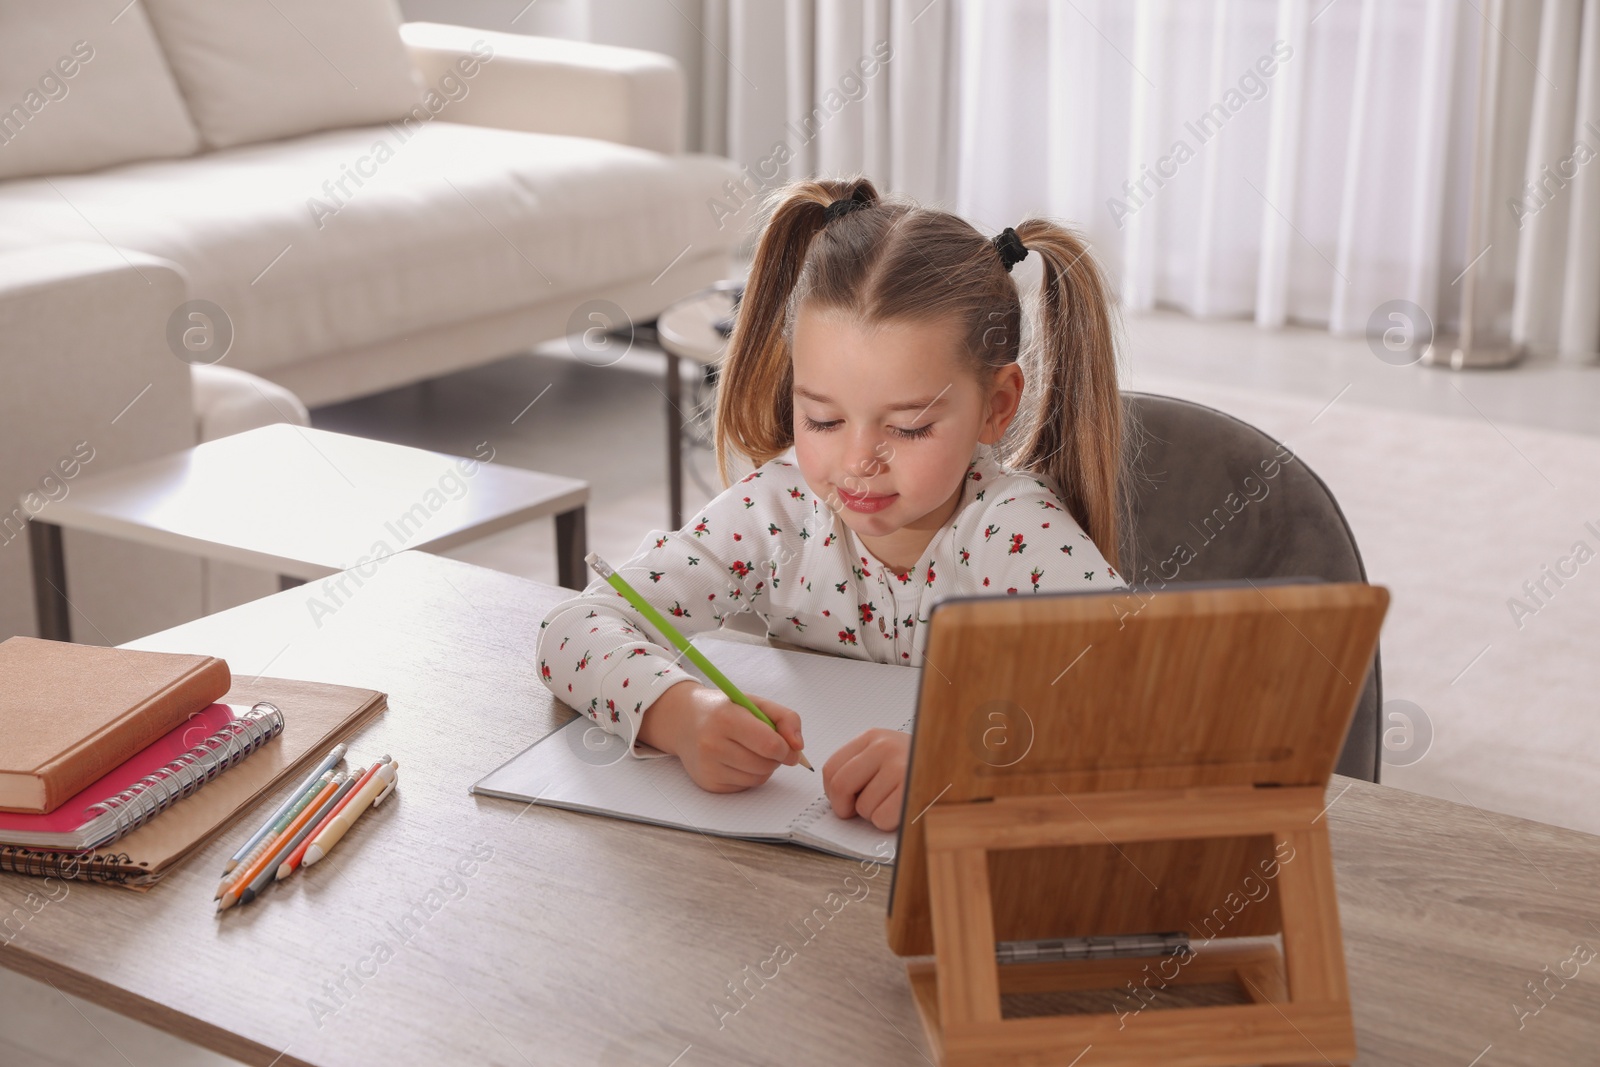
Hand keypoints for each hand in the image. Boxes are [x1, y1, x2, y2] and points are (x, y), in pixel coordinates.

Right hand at [640, 681, 804, 792]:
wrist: (685, 722)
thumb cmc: (724, 710)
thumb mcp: (755, 702)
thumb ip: (786, 718)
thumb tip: (798, 747)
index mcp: (726, 718)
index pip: (770, 744)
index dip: (786, 748)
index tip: (787, 745)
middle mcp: (713, 744)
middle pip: (766, 764)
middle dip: (776, 757)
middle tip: (768, 745)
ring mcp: (708, 767)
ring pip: (758, 778)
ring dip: (765, 767)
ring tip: (752, 750)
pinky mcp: (708, 783)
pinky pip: (745, 786)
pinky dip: (750, 776)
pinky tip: (738, 760)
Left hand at [822, 728, 909, 830]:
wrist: (957, 766)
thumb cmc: (916, 767)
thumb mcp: (885, 755)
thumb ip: (859, 767)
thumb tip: (832, 794)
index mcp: (873, 737)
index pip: (832, 768)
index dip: (833, 793)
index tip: (844, 801)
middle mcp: (885, 747)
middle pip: (841, 786)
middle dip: (846, 808)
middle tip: (859, 811)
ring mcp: (900, 767)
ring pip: (863, 807)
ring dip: (874, 815)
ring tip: (893, 802)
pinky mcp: (912, 789)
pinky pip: (881, 818)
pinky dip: (888, 822)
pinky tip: (902, 809)